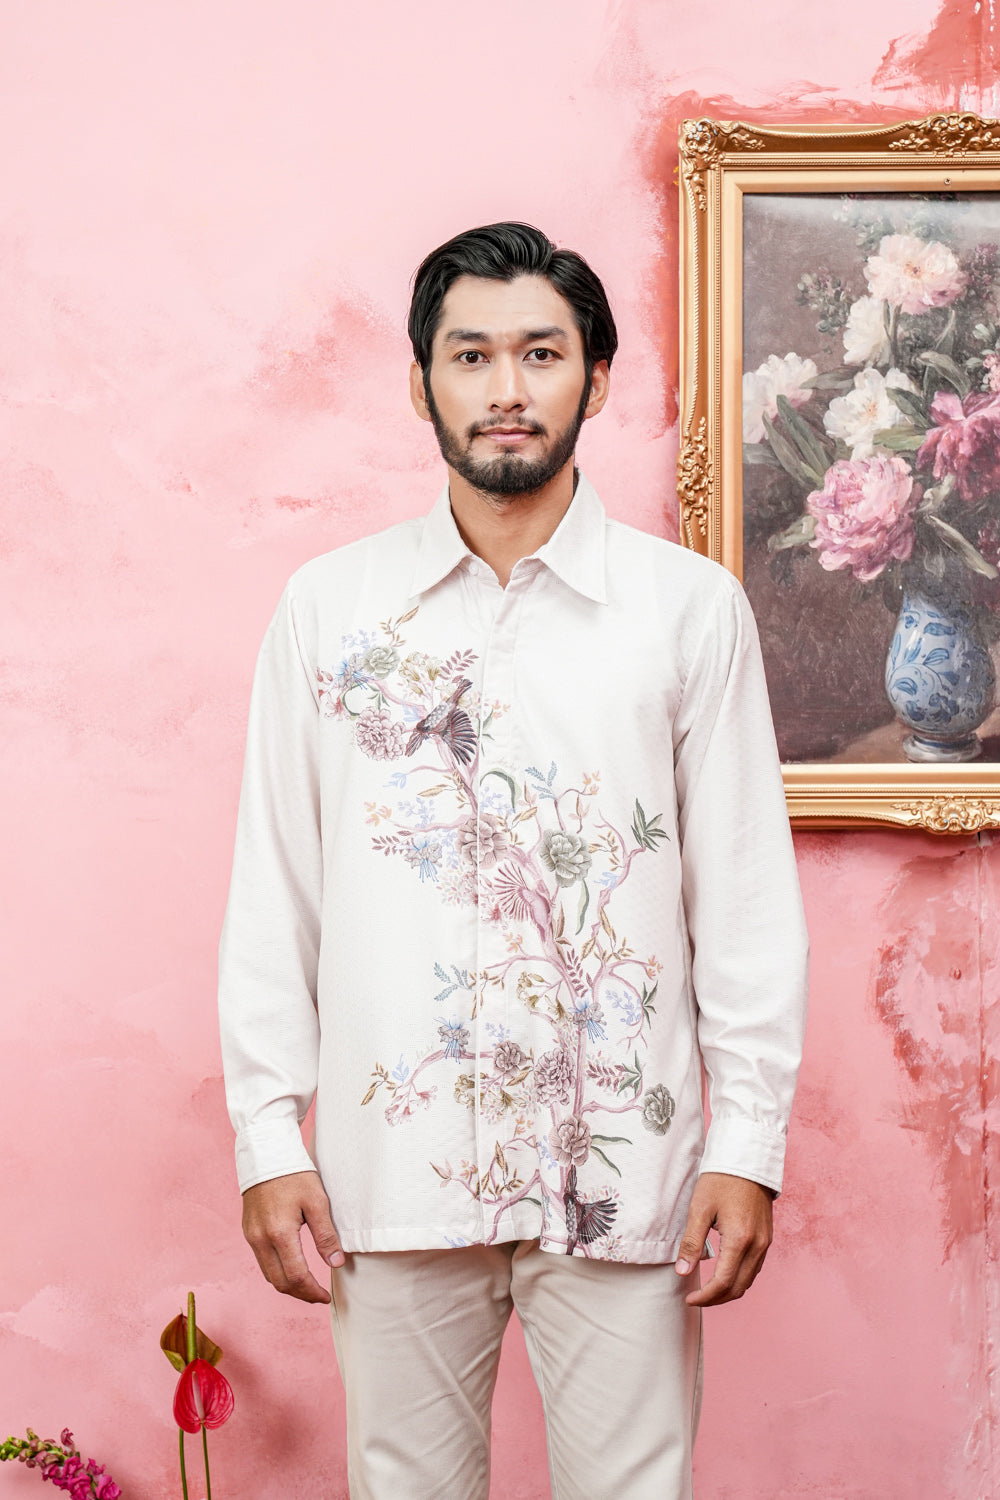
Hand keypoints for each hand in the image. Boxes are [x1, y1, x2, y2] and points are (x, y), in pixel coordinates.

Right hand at [241, 1170, 345, 1303]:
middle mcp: (260, 1239)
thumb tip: (336, 1263)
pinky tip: (291, 1269)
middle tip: (318, 1296)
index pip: (296, 1276)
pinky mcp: (248, 1231)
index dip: (312, 1291)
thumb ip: (326, 1235)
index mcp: (279, 1233)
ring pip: (268, 1275)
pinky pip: (262, 1261)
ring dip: (288, 1285)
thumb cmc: (294, 1174)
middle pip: (279, 1282)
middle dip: (300, 1294)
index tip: (326, 1296)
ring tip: (308, 1286)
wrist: (267, 1154)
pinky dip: (277, 1272)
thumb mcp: (316, 1201)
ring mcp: (251, 1236)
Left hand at [674, 1172, 773, 1306]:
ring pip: (749, 1280)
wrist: (747, 1158)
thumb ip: (691, 1242)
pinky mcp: (767, 1237)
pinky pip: (754, 1268)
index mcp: (740, 1239)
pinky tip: (724, 1274)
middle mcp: (758, 1245)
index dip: (706, 1296)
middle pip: (739, 1287)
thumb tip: (682, 1271)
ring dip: (729, 1291)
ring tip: (707, 1290)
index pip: (724, 1282)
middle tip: (696, 1299)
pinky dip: (739, 1278)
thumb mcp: (699, 1208)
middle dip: (717, 1299)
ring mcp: (765, 1242)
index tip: (689, 1300)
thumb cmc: (721, 1179)